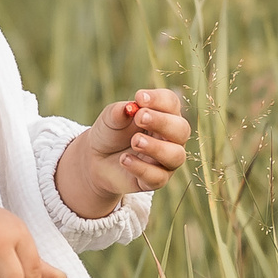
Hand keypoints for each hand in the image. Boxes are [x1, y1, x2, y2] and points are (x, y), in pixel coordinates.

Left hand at [57, 87, 192, 219]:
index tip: (139, 98)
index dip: (159, 100)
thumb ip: (119, 112)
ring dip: (156, 147)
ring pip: (176, 155)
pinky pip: (158, 177)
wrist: (96, 159)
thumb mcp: (110, 119)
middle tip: (140, 117)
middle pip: (181, 129)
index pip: (171, 103)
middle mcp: (170, 137)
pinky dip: (141, 168)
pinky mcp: (156, 180)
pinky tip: (124, 160)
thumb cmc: (110, 133)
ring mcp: (166, 160)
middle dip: (162, 122)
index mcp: (163, 115)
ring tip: (135, 141)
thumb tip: (129, 108)